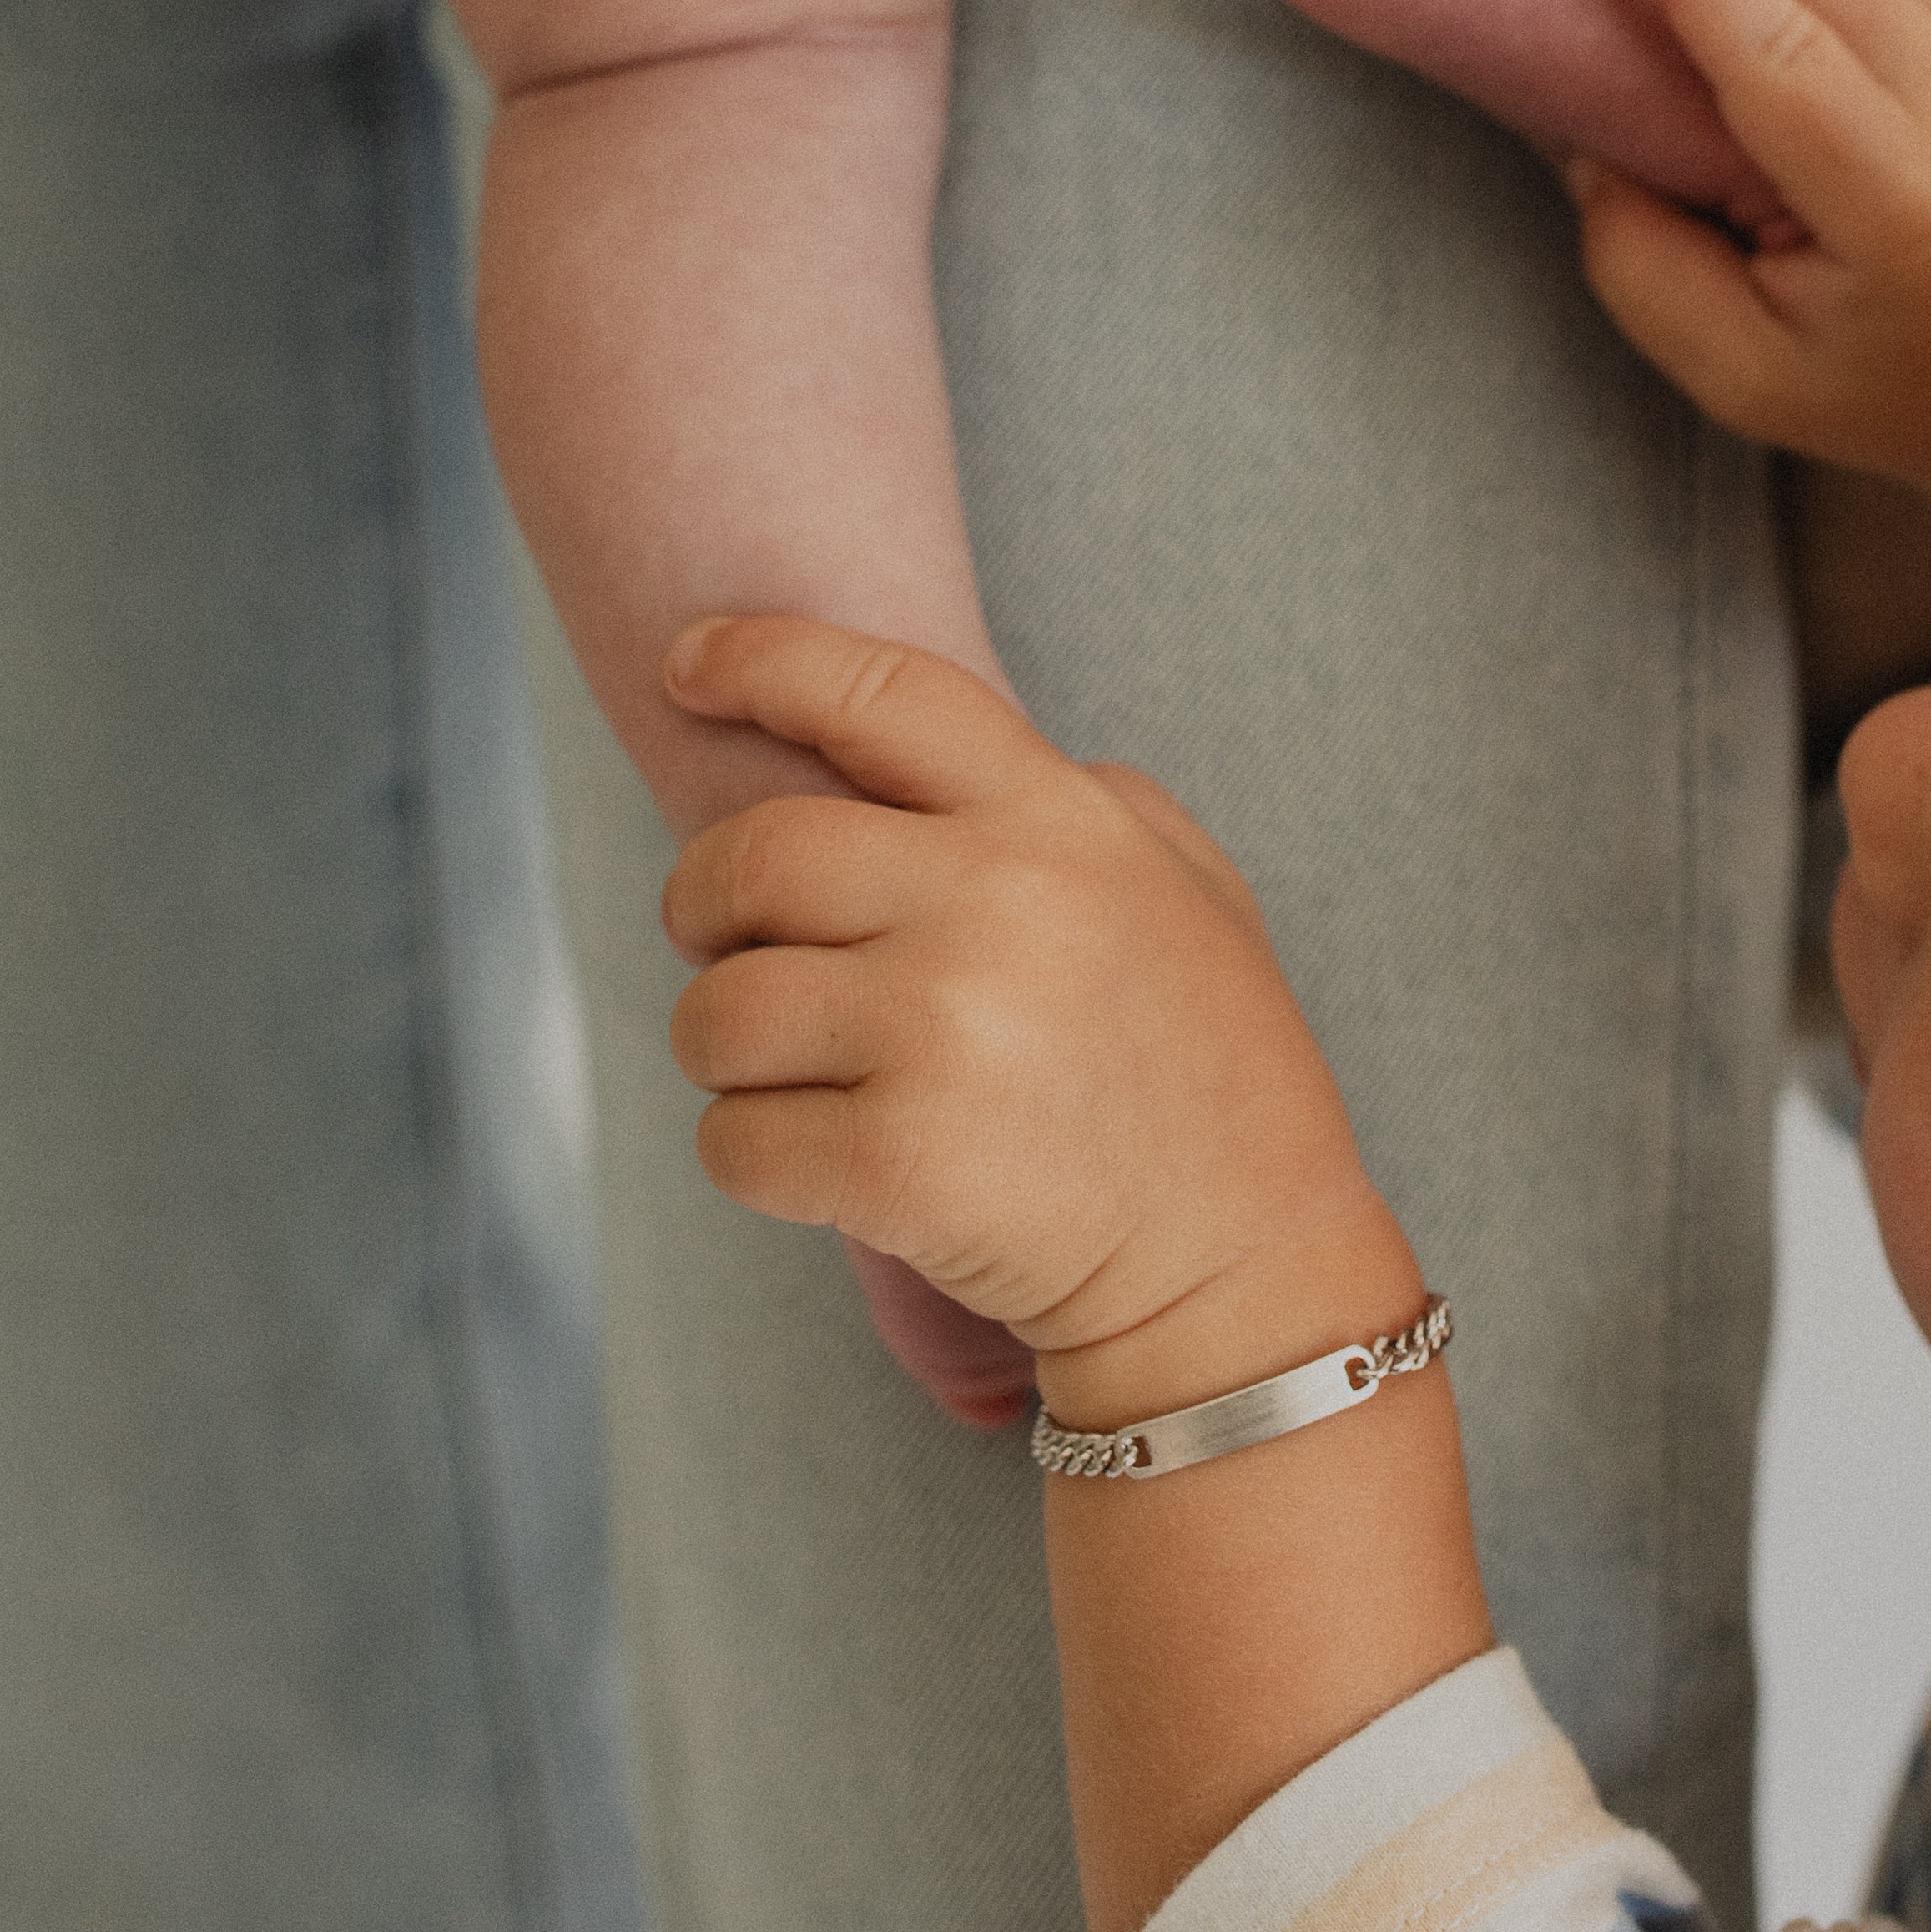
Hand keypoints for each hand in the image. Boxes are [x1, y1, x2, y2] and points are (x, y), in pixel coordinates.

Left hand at [660, 614, 1399, 1413]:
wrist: (1244, 1270)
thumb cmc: (1214, 1077)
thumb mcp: (1193, 889)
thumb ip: (1087, 800)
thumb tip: (948, 758)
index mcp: (1062, 823)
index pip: (880, 694)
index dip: (761, 661)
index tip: (686, 667)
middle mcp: (997, 905)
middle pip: (755, 855)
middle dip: (703, 901)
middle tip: (724, 943)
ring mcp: (945, 1034)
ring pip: (720, 1010)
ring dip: (725, 1049)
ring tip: (794, 1076)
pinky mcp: (900, 1164)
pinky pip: (732, 1141)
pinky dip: (751, 1156)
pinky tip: (824, 1165)